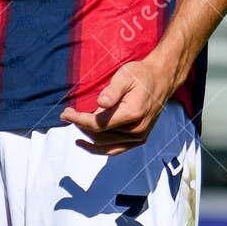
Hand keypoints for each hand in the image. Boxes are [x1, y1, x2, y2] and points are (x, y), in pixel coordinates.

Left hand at [60, 56, 175, 155]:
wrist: (162, 79)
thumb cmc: (141, 75)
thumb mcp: (125, 76)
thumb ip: (112, 91)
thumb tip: (100, 103)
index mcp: (132, 114)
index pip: (98, 124)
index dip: (78, 120)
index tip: (65, 113)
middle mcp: (137, 130)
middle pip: (100, 135)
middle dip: (80, 125)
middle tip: (67, 115)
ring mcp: (139, 137)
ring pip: (105, 145)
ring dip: (88, 137)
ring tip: (74, 124)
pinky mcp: (140, 139)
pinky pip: (116, 149)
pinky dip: (100, 148)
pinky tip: (86, 143)